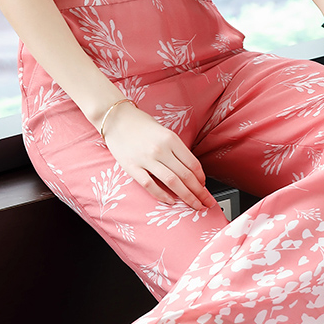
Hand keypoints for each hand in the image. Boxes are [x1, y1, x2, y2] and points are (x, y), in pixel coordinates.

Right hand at [101, 102, 217, 210]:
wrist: (116, 119)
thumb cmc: (141, 124)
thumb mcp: (164, 132)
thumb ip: (176, 149)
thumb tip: (190, 170)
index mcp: (171, 139)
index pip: (192, 164)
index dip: (201, 179)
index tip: (204, 187)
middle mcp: (161, 149)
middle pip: (186, 176)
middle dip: (199, 192)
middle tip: (206, 203)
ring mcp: (146, 159)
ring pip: (172, 182)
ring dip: (186, 197)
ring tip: (194, 205)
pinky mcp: (132, 167)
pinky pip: (150, 185)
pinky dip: (162, 195)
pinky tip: (170, 201)